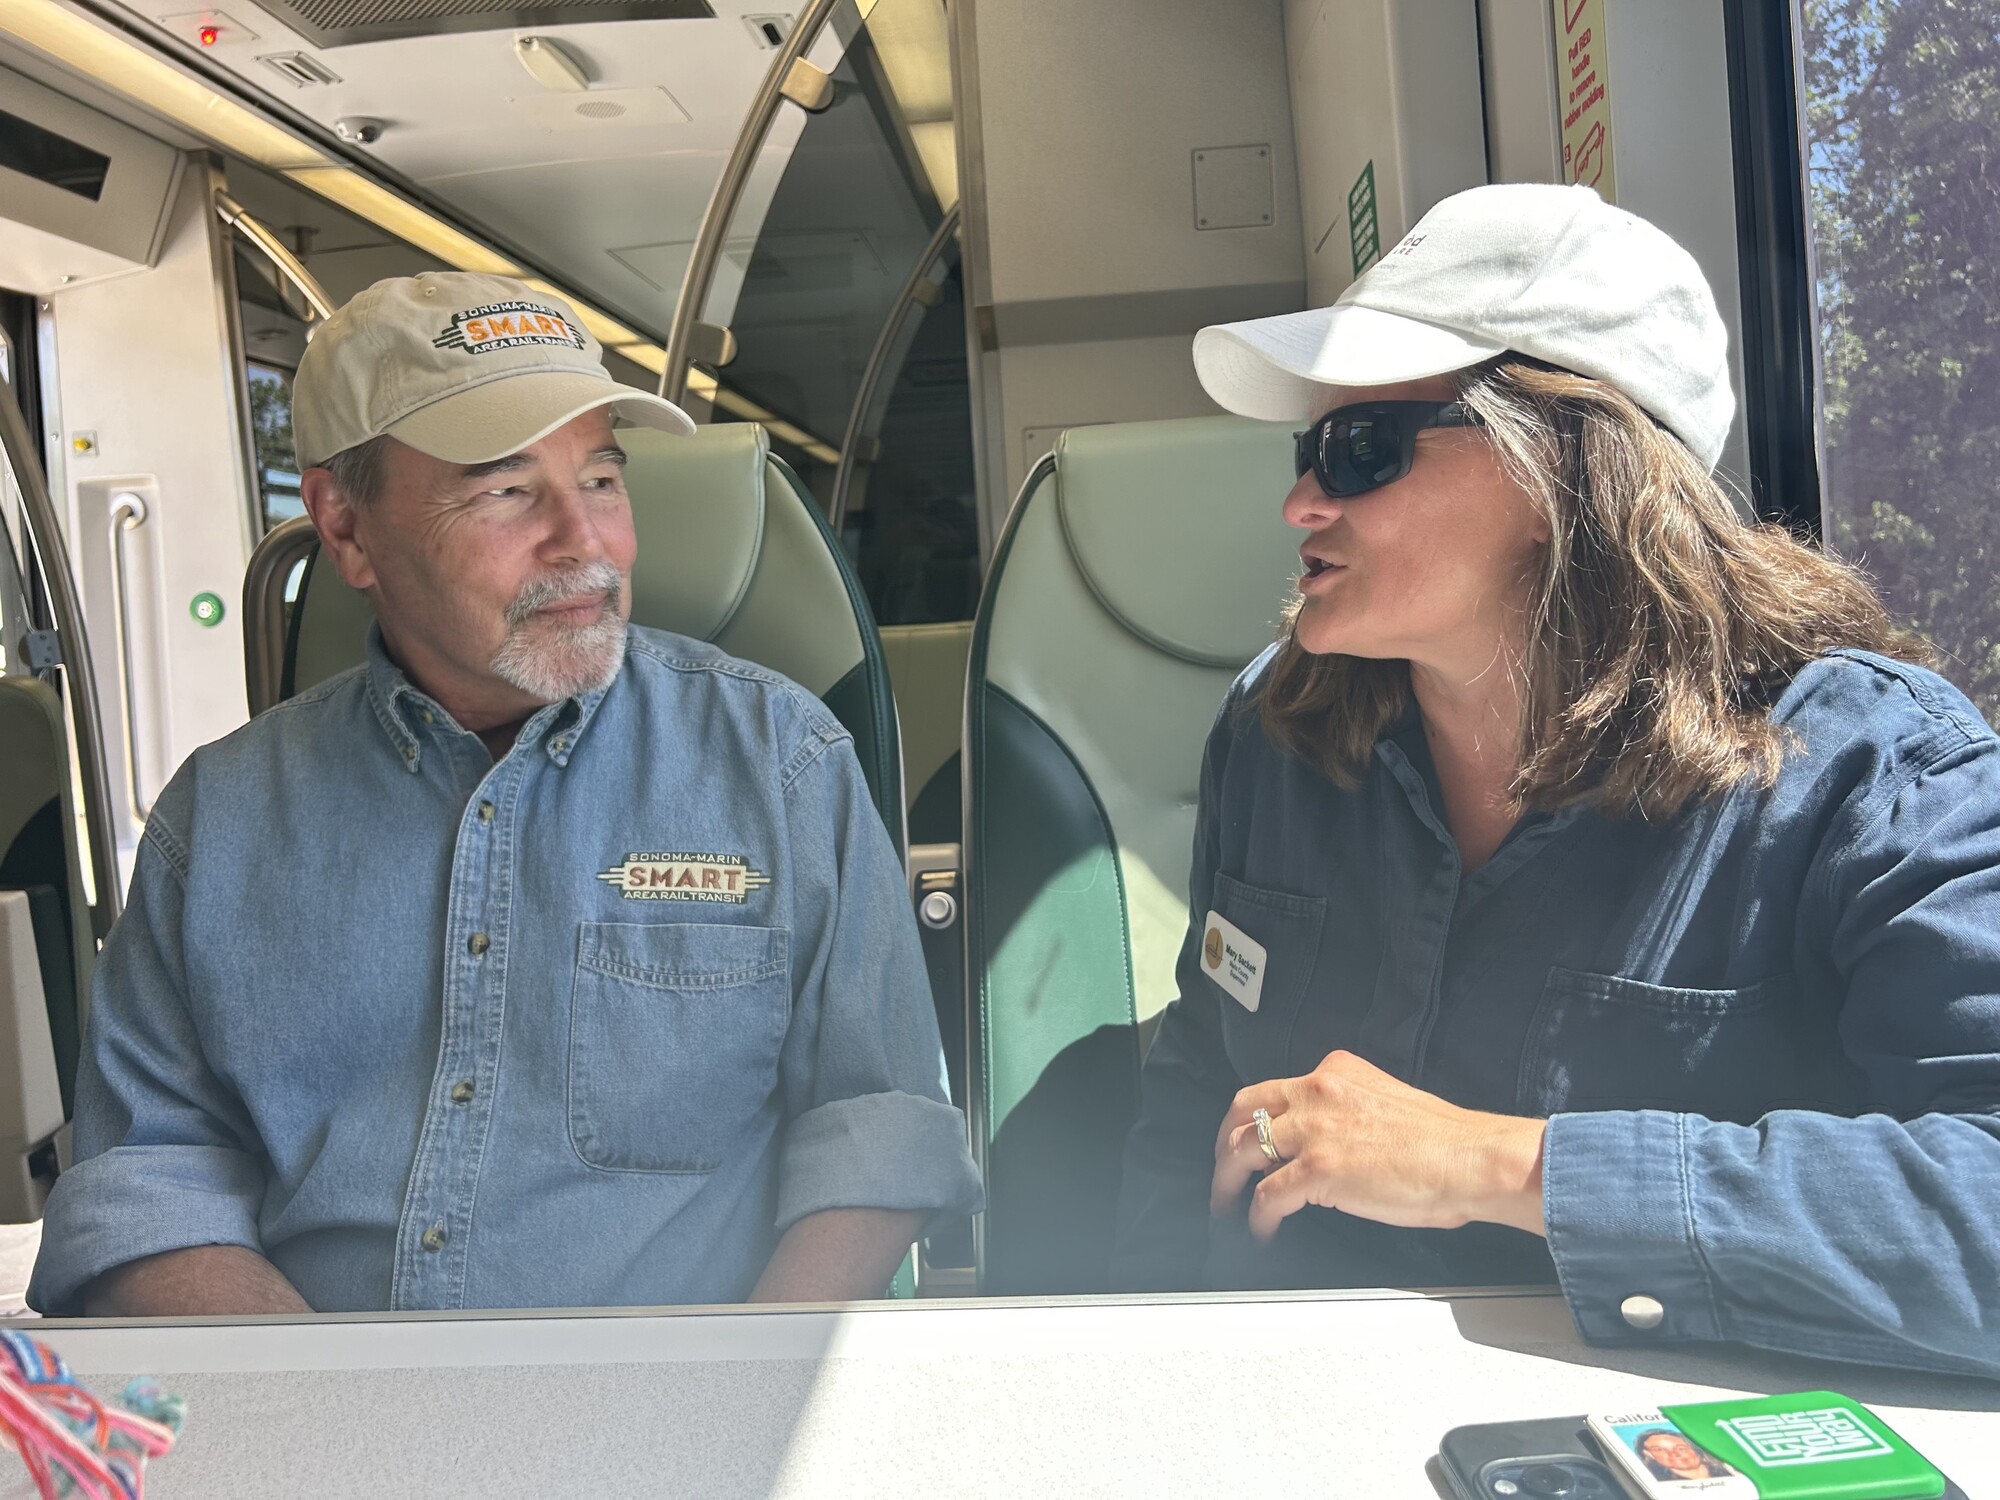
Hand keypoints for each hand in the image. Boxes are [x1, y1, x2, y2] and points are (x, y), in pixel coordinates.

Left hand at [1210, 1050, 1547, 1240]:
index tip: (1247, 1136)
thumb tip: (1331, 1141)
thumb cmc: (1445, 1142)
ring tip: (1225, 1204)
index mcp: (1335, 1072)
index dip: (1253, 1117)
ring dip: (1227, 1181)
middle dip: (1224, 1142)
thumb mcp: (1386, 1100)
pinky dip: (1257, 1216)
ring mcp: (1313, 1130)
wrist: (1471, 1158)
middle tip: (1221, 1167)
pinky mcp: (1317, 1170)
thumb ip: (1349, 1112)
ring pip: (1243, 1151)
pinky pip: (1267, 1196)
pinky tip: (1261, 1230)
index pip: (1275, 1090)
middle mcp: (1316, 1092)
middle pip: (1243, 1111)